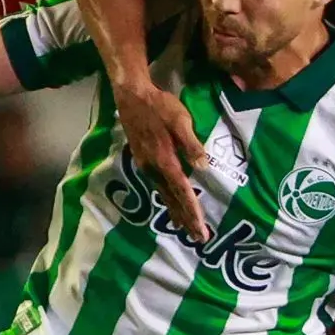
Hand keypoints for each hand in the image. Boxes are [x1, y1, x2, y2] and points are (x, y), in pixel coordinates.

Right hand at [116, 80, 208, 240]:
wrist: (131, 96)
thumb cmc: (159, 106)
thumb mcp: (180, 120)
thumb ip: (191, 144)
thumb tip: (203, 167)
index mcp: (165, 160)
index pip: (182, 192)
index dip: (193, 212)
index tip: (201, 230)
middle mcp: (154, 168)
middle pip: (172, 200)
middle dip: (185, 220)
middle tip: (198, 238)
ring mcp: (145, 165)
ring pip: (163, 195)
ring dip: (175, 212)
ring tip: (185, 227)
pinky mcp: (141, 159)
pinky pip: (156, 186)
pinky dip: (166, 198)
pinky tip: (169, 201)